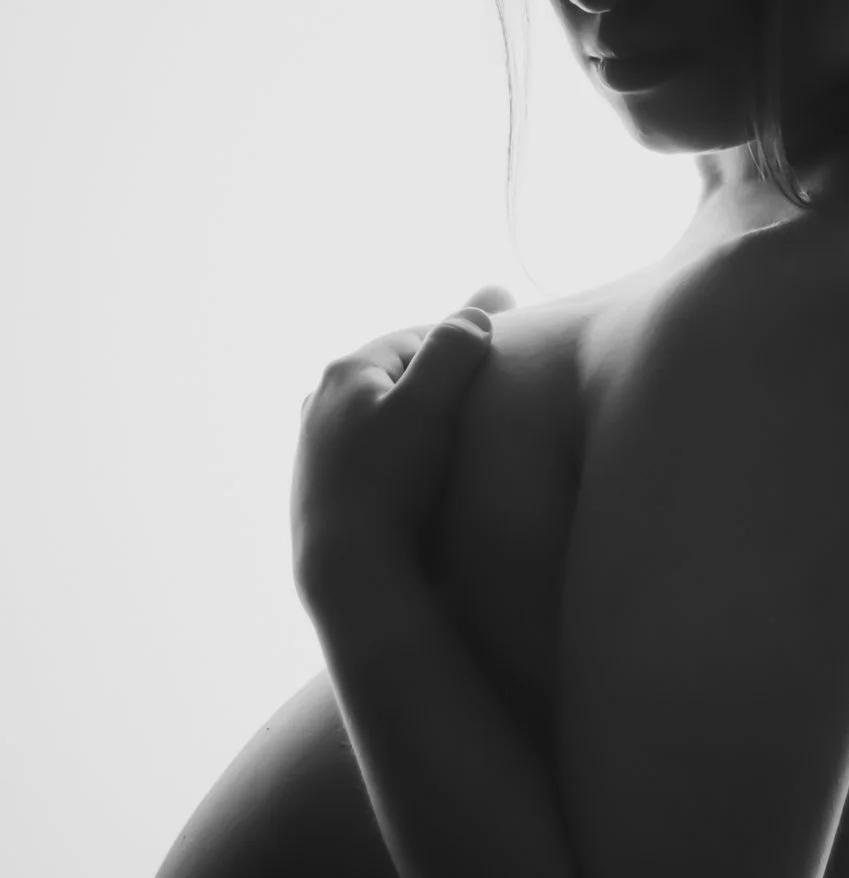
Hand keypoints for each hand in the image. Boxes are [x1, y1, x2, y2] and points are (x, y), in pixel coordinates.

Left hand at [291, 283, 515, 593]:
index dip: (463, 347)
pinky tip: (421, 477)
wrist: (348, 567)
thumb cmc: (390, 483)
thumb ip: (453, 351)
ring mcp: (318, 447)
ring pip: (384, 416)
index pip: (418, 338)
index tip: (501, 363)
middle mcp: (322, 401)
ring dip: (418, 420)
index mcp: (346, 370)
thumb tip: (479, 310)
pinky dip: (400, 455)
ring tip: (456, 440)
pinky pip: (373, 454)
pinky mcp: (322, 488)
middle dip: (439, 382)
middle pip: (399, 377)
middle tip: (484, 399)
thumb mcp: (427, 406)